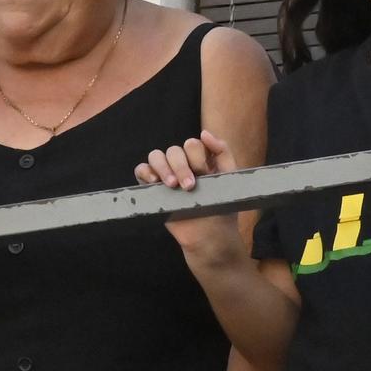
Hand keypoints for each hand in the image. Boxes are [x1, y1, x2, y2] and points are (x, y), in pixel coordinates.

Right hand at [135, 132, 245, 263]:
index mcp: (200, 160)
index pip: (192, 144)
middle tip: (189, 187)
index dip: (197, 156)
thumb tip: (204, 132)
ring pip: (156, 156)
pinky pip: (141, 170)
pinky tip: (155, 183)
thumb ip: (222, 152)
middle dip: (181, 166)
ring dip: (163, 168)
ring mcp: (166, 175)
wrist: (209, 237)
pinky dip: (145, 172)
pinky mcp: (153, 188)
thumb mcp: (229, 177)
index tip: (204, 173)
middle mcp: (182, 164)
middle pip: (173, 150)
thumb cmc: (221, 208)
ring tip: (172, 186)